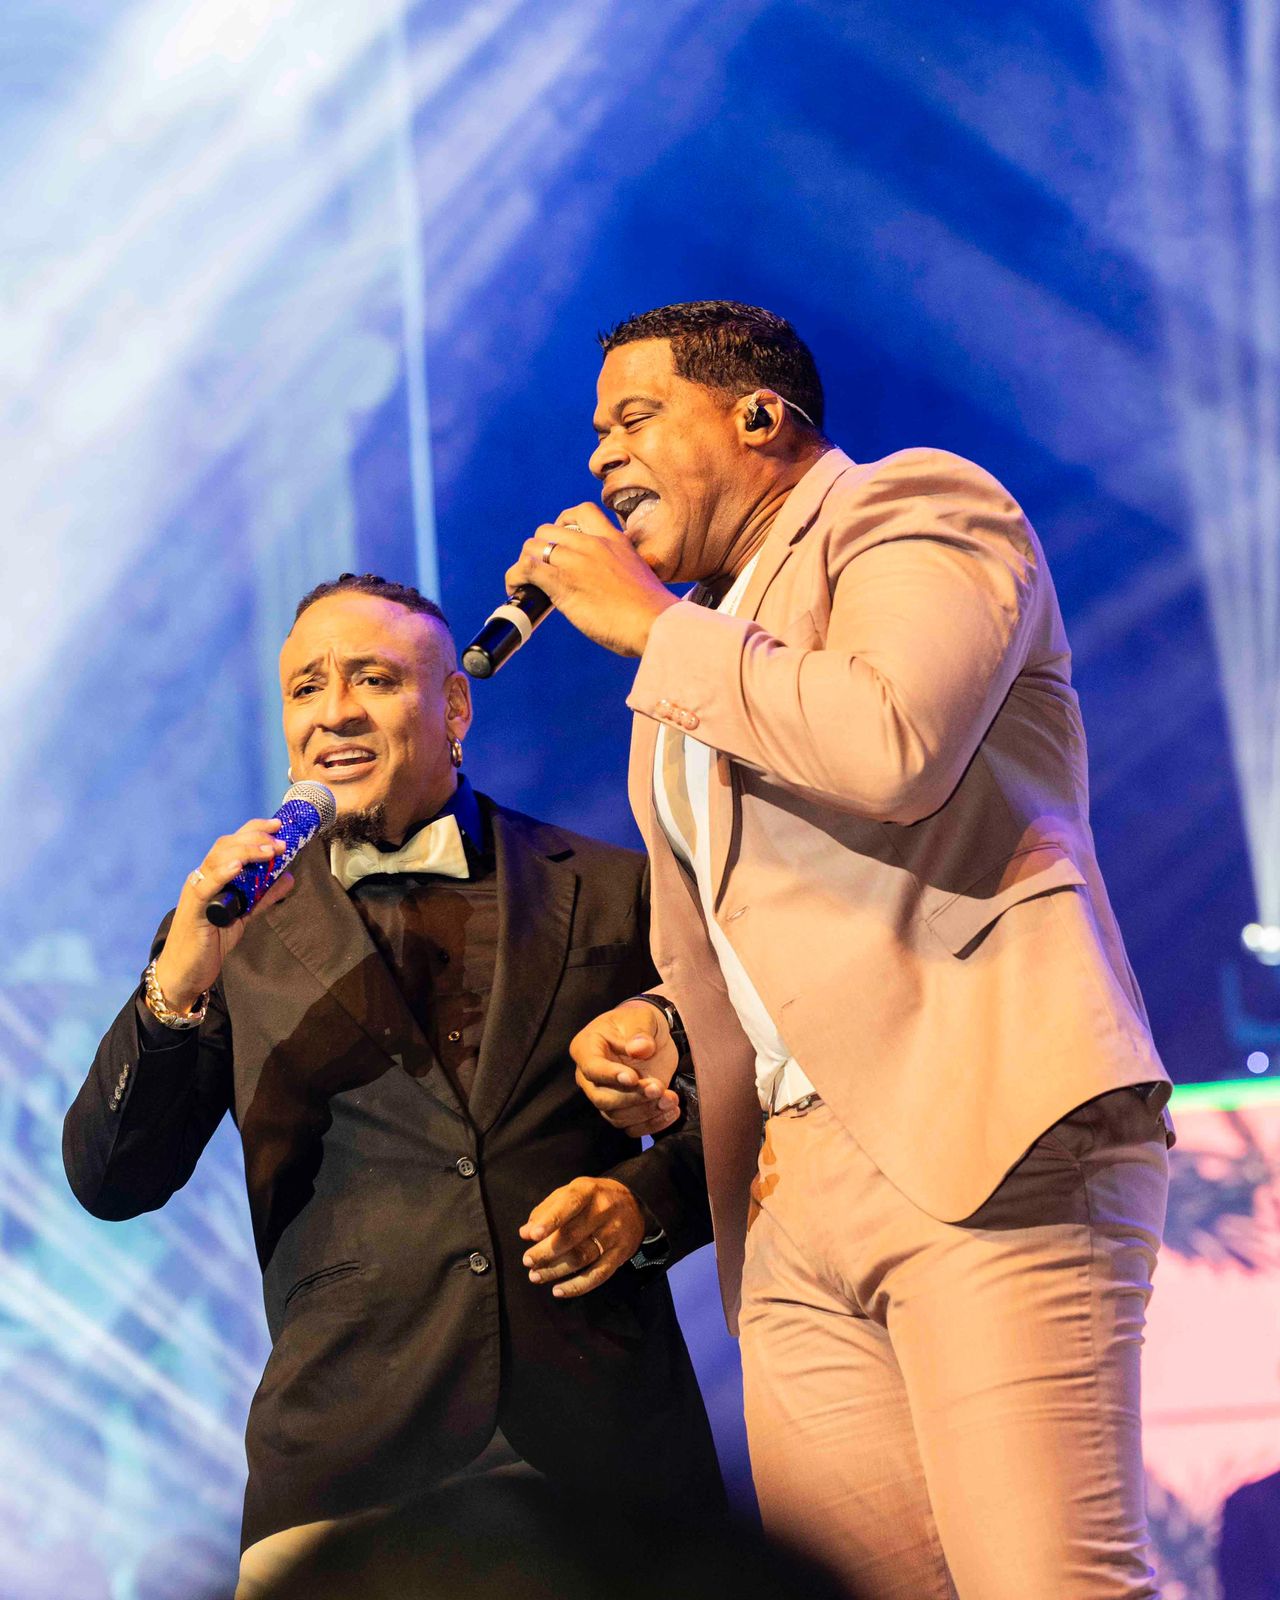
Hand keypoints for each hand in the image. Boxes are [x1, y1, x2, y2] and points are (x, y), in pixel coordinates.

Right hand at [151, 820, 296, 1012]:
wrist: (186, 973)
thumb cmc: (211, 943)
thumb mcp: (243, 916)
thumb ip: (263, 896)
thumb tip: (288, 877)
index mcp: (213, 876)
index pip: (232, 843)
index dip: (254, 829)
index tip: (278, 825)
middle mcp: (202, 878)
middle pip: (226, 845)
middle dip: (255, 839)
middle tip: (281, 843)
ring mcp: (196, 891)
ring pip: (217, 860)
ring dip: (246, 852)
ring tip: (269, 851)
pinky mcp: (193, 909)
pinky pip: (206, 886)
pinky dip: (222, 873)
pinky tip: (238, 866)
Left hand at [504, 503, 676, 656]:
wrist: (657, 624)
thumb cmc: (653, 612)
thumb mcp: (640, 576)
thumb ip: (622, 571)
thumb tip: (612, 587)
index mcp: (614, 540)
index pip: (582, 512)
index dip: (563, 523)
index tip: (562, 544)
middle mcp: (592, 544)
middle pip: (548, 530)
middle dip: (538, 549)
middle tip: (541, 571)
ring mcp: (576, 561)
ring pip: (532, 547)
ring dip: (523, 565)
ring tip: (525, 584)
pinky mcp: (563, 582)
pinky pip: (526, 568)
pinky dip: (515, 578)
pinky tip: (518, 591)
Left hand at [519, 1176, 646, 1297]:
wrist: (634, 1203)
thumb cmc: (593, 1199)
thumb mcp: (571, 1192)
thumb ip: (547, 1210)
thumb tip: (525, 1232)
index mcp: (588, 1191)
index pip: (569, 1204)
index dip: (550, 1220)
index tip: (531, 1235)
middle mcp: (604, 1211)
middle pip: (572, 1235)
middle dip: (546, 1251)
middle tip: (527, 1260)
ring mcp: (614, 1234)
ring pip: (582, 1257)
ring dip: (556, 1270)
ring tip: (536, 1276)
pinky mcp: (621, 1254)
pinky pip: (598, 1275)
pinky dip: (577, 1286)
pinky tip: (559, 1291)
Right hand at [572, 999, 681, 1137]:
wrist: (649, 1034)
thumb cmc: (637, 1022)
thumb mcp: (641, 1018)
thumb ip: (639, 1033)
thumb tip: (639, 1049)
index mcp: (586, 1049)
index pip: (592, 1069)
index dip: (611, 1076)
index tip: (634, 1077)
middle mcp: (590, 1078)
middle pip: (603, 1099)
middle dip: (633, 1098)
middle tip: (658, 1088)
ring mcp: (606, 1095)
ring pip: (617, 1116)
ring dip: (646, 1112)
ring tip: (671, 1099)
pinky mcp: (623, 1109)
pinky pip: (631, 1127)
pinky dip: (652, 1124)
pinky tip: (671, 1111)